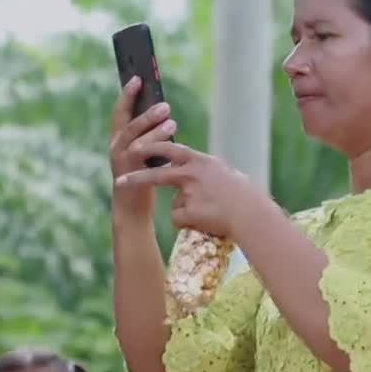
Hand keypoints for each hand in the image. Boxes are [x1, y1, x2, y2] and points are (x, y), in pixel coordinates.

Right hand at [108, 77, 177, 221]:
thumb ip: (148, 134)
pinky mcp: (130, 171)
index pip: (121, 112)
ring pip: (137, 140)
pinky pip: (142, 155)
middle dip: (147, 113)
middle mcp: (116, 145)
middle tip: (166, 106)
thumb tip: (165, 113)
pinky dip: (157, 147)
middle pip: (130, 124)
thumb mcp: (144, 151)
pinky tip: (172, 142)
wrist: (132, 206)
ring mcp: (120, 159)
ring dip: (155, 130)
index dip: (128, 94)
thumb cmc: (142, 175)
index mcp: (118, 137)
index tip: (138, 78)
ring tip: (172, 123)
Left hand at [114, 141, 269, 237]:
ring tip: (205, 214)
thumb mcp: (225, 174)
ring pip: (175, 204)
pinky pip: (181, 219)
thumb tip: (197, 168)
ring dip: (186, 211)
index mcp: (200, 160)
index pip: (170, 150)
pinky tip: (208, 222)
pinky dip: (191, 223)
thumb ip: (206, 170)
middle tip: (119, 182)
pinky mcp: (187, 211)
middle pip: (157, 174)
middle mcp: (191, 173)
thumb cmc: (244, 195)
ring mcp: (188, 193)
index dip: (151, 149)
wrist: (251, 213)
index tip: (135, 148)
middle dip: (137, 178)